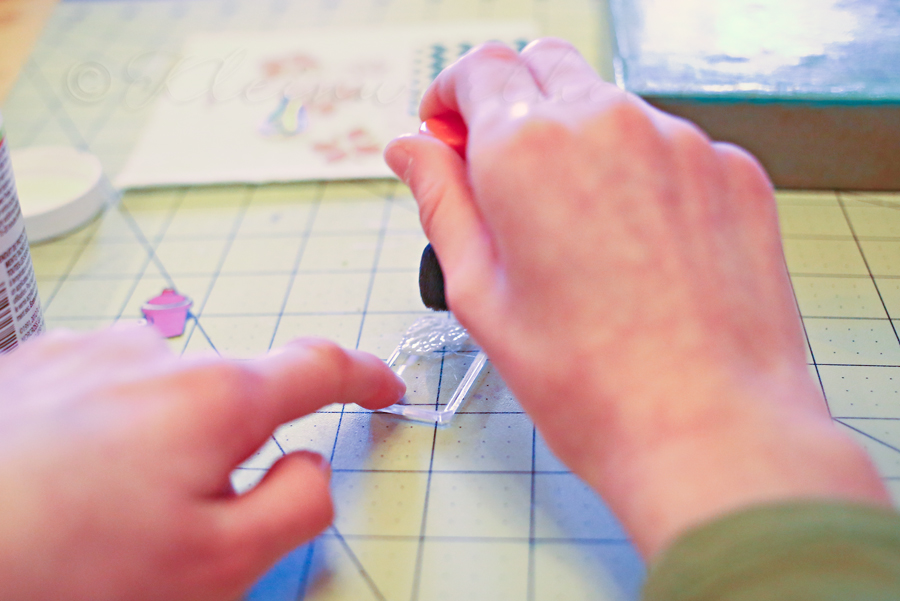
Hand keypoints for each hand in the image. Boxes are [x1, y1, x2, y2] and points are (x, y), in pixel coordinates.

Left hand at [0, 325, 403, 600]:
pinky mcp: (38, 361)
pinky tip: (69, 475)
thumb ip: (297, 506)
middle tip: (182, 516)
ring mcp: (91, 350)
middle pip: (233, 390)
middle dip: (230, 445)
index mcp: (215, 398)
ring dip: (163, 436)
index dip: (365, 375)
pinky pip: (108, 384)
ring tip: (107, 500)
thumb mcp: (218, 566)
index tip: (385, 386)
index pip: (320, 367)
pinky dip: (110, 424)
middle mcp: (156, 355)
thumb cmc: (68, 568)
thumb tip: (311, 465)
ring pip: (166, 391)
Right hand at [385, 38, 888, 556]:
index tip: (448, 133)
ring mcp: (681, 142)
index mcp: (530, 151)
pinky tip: (639, 244)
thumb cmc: (592, 385)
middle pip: (545, 66)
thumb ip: (441, 204)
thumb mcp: (482, 296)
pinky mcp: (733, 171)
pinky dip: (640, 171)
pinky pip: (669, 144)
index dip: (451, 96)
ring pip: (610, 104)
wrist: (710, 432)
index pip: (479, 69)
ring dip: (579, 139)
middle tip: (504, 175)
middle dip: (512, 103)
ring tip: (579, 230)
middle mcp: (609, 124)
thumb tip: (412, 151)